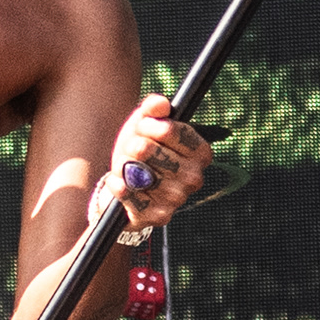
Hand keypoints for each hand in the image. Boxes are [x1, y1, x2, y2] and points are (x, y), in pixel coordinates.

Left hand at [107, 94, 212, 232]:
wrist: (128, 184)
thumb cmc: (142, 151)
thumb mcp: (145, 124)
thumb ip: (153, 108)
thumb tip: (160, 104)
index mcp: (200, 152)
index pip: (168, 129)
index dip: (148, 125)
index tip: (143, 127)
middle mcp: (194, 178)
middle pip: (146, 149)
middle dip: (133, 146)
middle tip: (133, 150)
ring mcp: (178, 199)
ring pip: (135, 172)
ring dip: (123, 166)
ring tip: (127, 167)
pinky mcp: (159, 216)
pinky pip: (128, 194)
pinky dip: (118, 185)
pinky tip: (120, 182)